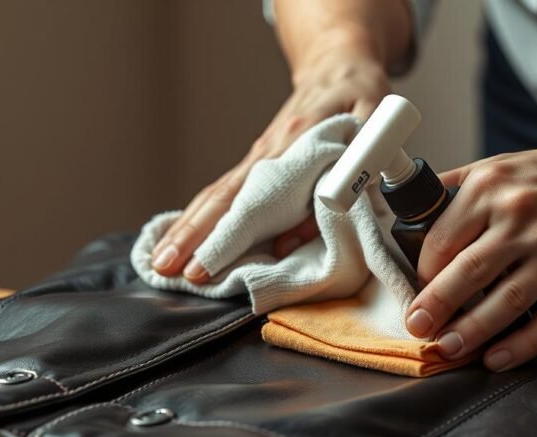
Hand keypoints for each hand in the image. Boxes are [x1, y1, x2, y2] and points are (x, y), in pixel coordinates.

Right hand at [151, 53, 389, 282]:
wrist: (339, 68)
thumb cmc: (360, 98)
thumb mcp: (375, 125)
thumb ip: (356, 167)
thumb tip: (324, 213)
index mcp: (295, 141)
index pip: (252, 195)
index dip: (227, 230)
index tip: (206, 260)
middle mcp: (267, 150)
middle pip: (220, 196)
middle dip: (190, 235)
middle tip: (163, 267)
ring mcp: (257, 156)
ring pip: (215, 195)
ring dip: (186, 228)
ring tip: (160, 261)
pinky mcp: (256, 162)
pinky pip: (222, 192)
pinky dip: (198, 216)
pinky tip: (180, 237)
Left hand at [405, 122, 536, 370]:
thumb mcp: (497, 166)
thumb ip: (454, 188)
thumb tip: (407, 209)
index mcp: (491, 189)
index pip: (442, 241)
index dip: (423, 273)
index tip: (417, 293)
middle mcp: (523, 218)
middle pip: (467, 272)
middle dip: (436, 307)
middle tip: (417, 329)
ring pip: (506, 300)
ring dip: (472, 331)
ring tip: (448, 348)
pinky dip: (522, 344)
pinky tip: (496, 359)